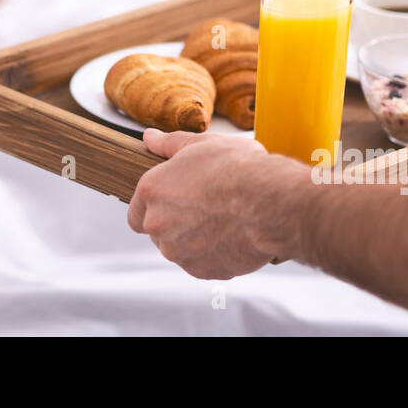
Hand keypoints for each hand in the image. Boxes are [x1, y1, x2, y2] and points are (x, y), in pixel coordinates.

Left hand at [127, 128, 306, 278]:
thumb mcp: (201, 144)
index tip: (171, 202)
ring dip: (194, 239)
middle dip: (176, 222)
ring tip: (222, 219)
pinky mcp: (203, 270)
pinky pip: (202, 263)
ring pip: (180, 249)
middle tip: (204, 206)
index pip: (135, 212)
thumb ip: (169, 144)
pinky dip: (213, 254)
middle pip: (158, 231)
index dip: (152, 207)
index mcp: (152, 191)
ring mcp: (179, 251)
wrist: (271, 202)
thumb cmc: (239, 170)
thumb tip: (151, 138)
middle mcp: (159, 224)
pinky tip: (231, 234)